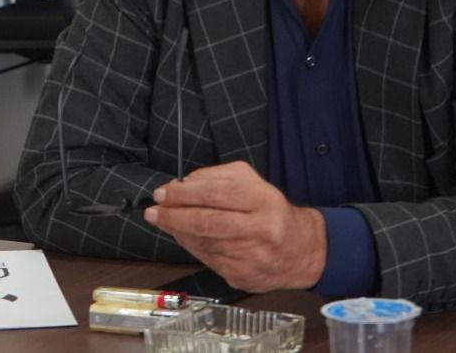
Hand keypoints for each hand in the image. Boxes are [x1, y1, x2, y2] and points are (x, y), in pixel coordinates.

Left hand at [143, 161, 326, 292]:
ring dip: (177, 232)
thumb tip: (181, 185)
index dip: (183, 193)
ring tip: (163, 221)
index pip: (215, 193)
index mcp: (263, 200)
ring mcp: (252, 256)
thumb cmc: (269, 211)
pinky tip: (182, 237)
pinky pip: (208, 260)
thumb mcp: (250, 182)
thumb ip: (216, 178)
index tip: (162, 192)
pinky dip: (191, 247)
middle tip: (154, 211)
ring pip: (204, 243)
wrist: (301, 251)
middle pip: (207, 222)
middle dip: (173, 215)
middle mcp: (261, 229)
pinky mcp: (244, 276)